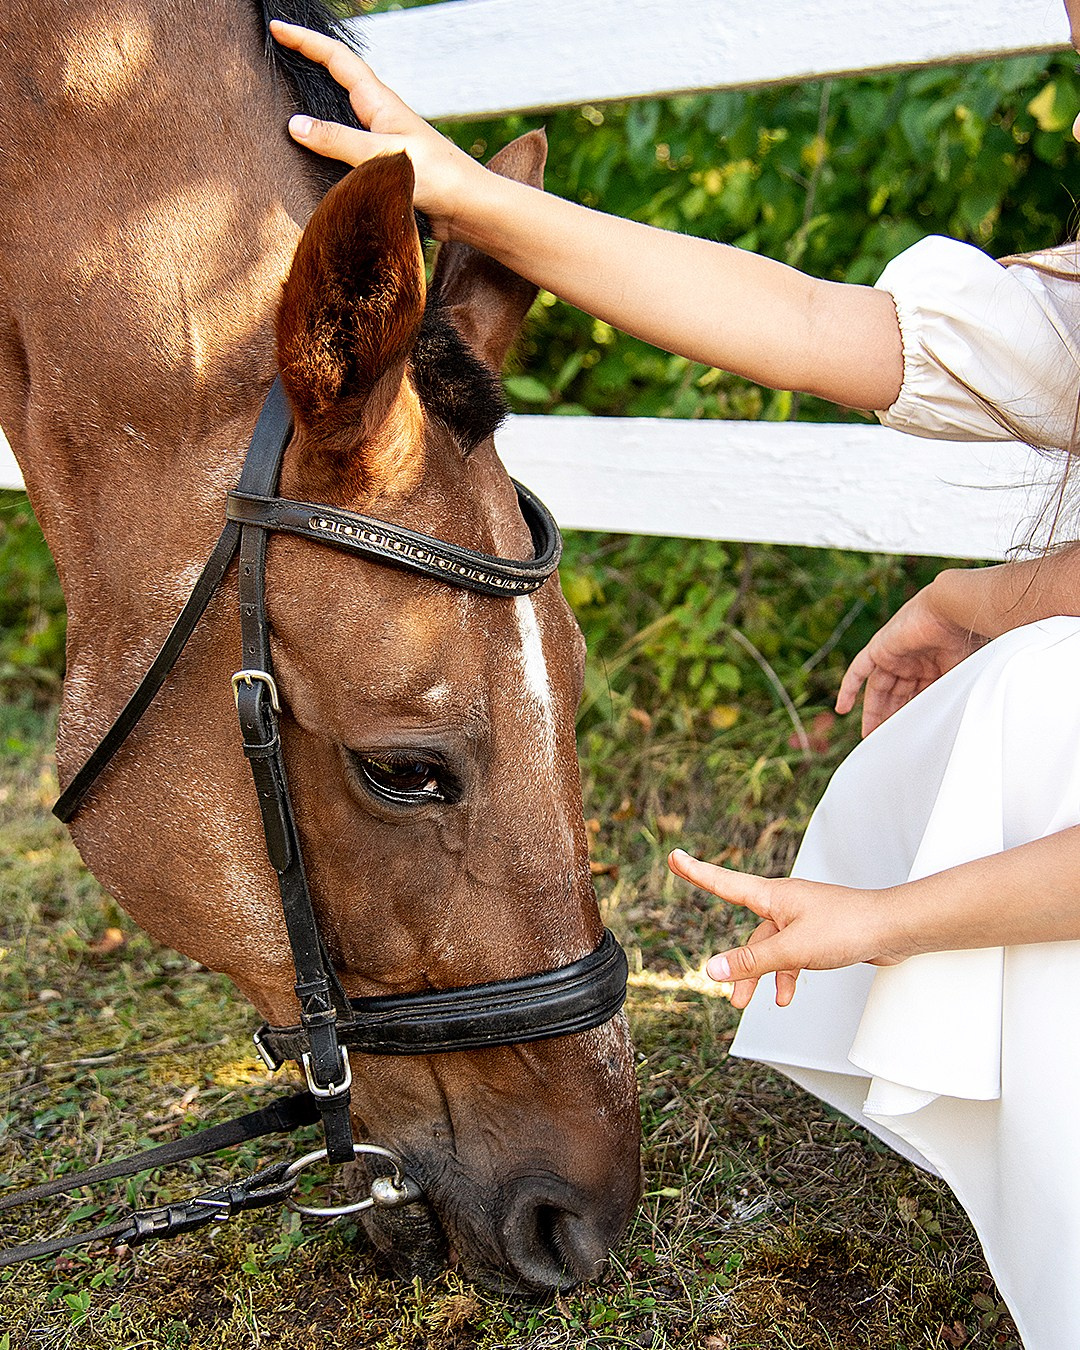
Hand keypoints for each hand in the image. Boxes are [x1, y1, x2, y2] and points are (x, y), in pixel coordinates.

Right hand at [270, 20, 486, 239]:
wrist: (469, 209)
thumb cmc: (438, 177)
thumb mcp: (383, 154)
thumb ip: (340, 141)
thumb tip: (295, 126)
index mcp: (380, 103)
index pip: (337, 60)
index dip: (306, 42)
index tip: (278, 29)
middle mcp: (379, 118)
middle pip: (337, 82)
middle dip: (308, 64)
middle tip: (277, 55)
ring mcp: (381, 143)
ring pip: (341, 117)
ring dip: (315, 108)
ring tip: (284, 102)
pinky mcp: (383, 168)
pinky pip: (346, 151)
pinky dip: (327, 146)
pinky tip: (311, 158)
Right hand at [668, 849, 909, 1008]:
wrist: (894, 930)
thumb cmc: (848, 927)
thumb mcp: (794, 949)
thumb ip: (753, 962)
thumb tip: (713, 970)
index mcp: (774, 896)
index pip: (725, 883)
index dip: (697, 872)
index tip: (675, 858)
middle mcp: (784, 904)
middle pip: (748, 932)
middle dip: (737, 964)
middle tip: (726, 992)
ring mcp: (802, 920)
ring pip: (770, 949)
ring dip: (761, 976)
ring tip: (751, 1004)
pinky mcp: (819, 935)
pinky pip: (791, 955)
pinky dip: (786, 975)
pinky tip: (786, 996)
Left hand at [836, 581, 986, 735]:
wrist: (955, 611)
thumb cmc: (966, 638)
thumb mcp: (960, 676)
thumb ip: (950, 696)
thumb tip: (947, 726)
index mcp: (934, 664)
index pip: (917, 694)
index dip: (912, 714)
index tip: (909, 735)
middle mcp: (912, 660)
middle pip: (896, 694)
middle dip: (890, 716)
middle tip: (885, 739)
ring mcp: (894, 654)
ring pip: (879, 688)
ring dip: (873, 711)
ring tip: (870, 734)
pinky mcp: (879, 648)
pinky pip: (858, 671)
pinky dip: (849, 688)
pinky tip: (842, 709)